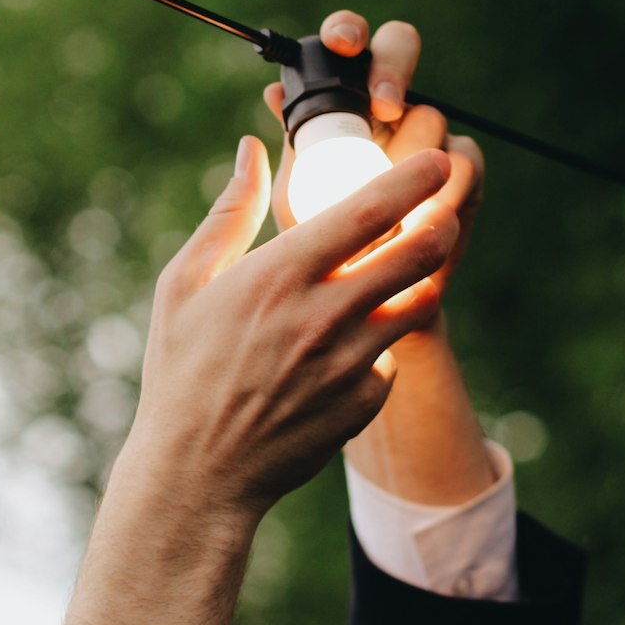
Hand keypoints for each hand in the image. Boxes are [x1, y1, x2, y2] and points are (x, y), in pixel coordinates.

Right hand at [123, 134, 457, 524]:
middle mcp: (323, 315)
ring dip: (420, 278)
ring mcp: (351, 362)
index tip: (437, 160)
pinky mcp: (366, 401)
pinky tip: (350, 345)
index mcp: (278, 275)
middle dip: (440, 221)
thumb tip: (251, 151)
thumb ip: (229, 214)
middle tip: (442, 209)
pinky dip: (380, 342)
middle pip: (417, 253)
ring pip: (418, 301)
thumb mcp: (184, 283)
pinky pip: (390, 355)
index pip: (367, 210)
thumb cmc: (182, 370)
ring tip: (406, 266)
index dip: (413, 178)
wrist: (199, 474)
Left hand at [264, 10, 484, 301]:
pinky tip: (423, 212)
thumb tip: (273, 92)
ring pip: (430, 114)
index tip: (341, 46)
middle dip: (391, 68)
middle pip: (400, 48)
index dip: (346, 32)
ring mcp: (426, 137)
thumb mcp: (293, 198)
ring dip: (411, 149)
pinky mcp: (462, 173)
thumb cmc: (313, 251)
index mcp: (337, 99)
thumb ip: (291, 147)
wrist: (358, 308)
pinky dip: (445, 184)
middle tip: (381, 107)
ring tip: (388, 192)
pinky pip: (465, 158)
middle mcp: (385, 106)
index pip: (347, 41)